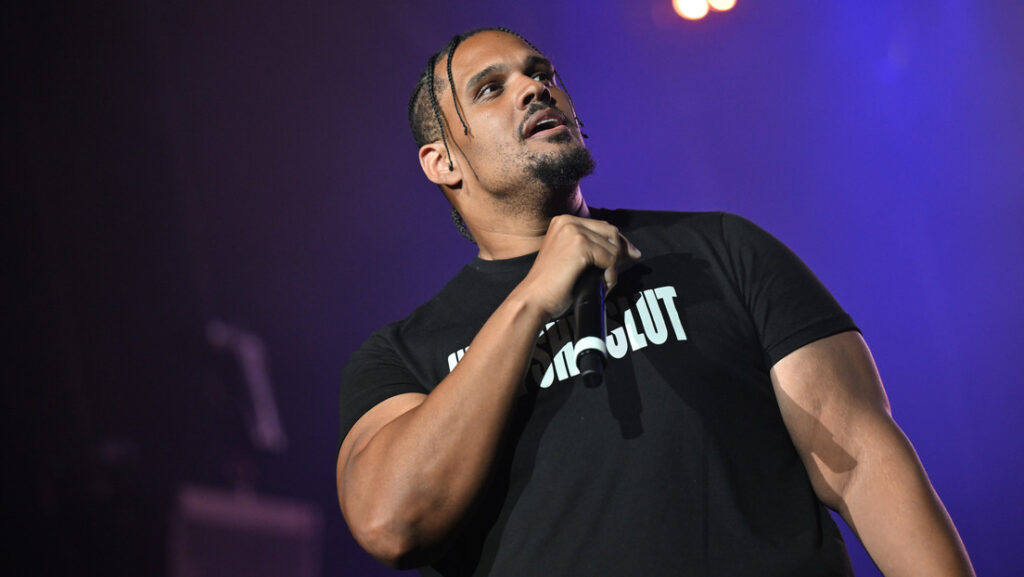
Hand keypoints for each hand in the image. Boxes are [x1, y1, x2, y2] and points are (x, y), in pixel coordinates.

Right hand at [514, 214, 641, 321]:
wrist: (533, 300)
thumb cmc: (550, 286)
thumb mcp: (569, 259)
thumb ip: (589, 248)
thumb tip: (622, 249)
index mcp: (563, 222)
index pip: (602, 226)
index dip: (619, 241)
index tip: (630, 254)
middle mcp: (568, 221)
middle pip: (611, 232)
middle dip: (622, 250)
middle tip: (626, 267)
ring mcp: (574, 232)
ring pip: (613, 247)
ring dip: (613, 269)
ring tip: (603, 285)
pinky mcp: (580, 246)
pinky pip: (611, 259)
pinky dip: (611, 275)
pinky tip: (602, 286)